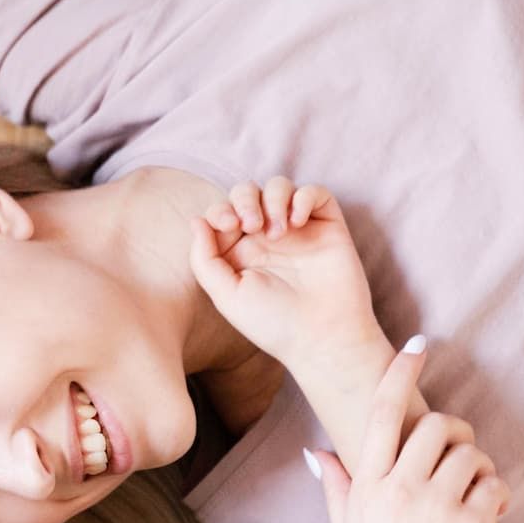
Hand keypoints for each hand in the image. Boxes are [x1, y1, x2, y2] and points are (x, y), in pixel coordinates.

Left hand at [188, 177, 384, 382]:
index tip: (230, 226)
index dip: (220, 210)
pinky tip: (297, 224)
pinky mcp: (327, 226)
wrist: (322, 336)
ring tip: (278, 232)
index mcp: (238, 253)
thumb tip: (196, 220)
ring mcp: (297, 230)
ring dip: (273, 198)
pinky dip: (302, 197)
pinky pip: (314, 192)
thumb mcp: (226, 294)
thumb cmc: (272, 322)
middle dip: (244, 199)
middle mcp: (266, 238)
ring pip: (279, 186)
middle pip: (247, 192)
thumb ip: (204, 258)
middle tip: (252, 225)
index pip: (222, 213)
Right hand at [309, 348, 509, 522]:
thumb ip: (336, 494)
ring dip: (478, 466)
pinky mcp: (472, 522)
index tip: (416, 345)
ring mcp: (435, 505)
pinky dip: (498, 493)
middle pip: (434, 424)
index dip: (400, 372)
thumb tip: (317, 455)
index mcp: (363, 491)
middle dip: (453, 431)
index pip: (380, 413)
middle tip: (459, 453)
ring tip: (476, 495)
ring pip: (468, 451)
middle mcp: (397, 490)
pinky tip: (492, 516)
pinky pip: (493, 482)